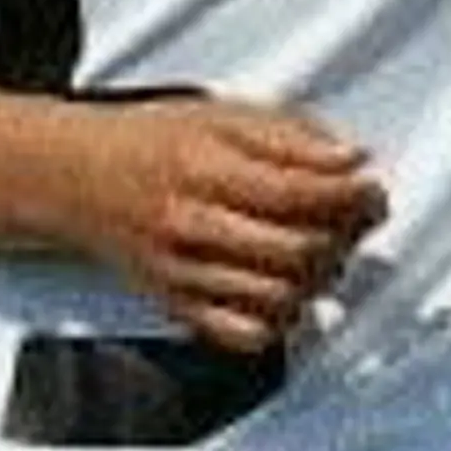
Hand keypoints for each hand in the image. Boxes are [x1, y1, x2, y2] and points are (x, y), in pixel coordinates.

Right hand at [59, 99, 387, 353]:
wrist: (80, 178)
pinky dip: (280, 320)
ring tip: (324, 251)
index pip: (297, 191)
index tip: (370, 188)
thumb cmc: (155, 143)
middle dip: (343, 236)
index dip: (350, 194)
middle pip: (295, 250)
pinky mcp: (177, 306)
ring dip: (319, 279)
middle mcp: (191, 224)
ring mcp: (183, 272)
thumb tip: (352, 159)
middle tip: (357, 219)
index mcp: (205, 167)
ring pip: (279, 297)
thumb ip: (290, 136)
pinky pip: (245, 335)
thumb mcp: (222, 115)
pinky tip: (286, 288)